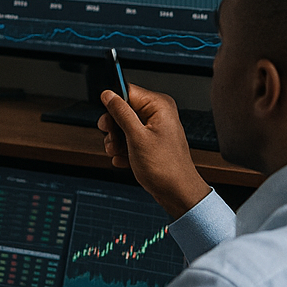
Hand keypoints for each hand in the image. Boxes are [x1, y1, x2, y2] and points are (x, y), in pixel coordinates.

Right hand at [98, 84, 210, 217]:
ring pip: (124, 125)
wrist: (179, 195)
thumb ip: (121, 112)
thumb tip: (108, 94)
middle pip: (123, 109)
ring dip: (116, 140)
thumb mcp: (137, 137)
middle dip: (113, 127)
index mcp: (159, 106)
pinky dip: (124, 149)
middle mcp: (158, 114)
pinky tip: (124, 159)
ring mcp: (155, 128)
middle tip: (111, 139)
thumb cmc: (166, 169)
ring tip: (116, 152)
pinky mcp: (152, 141)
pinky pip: (130, 138)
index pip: (127, 91)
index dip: (113, 104)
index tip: (107, 119)